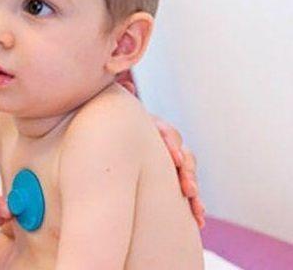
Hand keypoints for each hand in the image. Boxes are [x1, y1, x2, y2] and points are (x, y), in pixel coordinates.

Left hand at [116, 74, 205, 227]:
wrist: (105, 137)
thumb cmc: (106, 124)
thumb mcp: (111, 112)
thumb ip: (120, 100)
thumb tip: (127, 86)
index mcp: (151, 127)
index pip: (168, 133)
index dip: (172, 145)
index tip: (176, 160)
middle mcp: (163, 144)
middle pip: (183, 155)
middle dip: (188, 173)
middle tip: (188, 189)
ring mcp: (168, 161)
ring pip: (187, 174)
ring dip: (194, 191)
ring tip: (197, 209)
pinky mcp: (168, 177)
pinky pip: (184, 190)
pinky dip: (193, 204)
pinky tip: (198, 218)